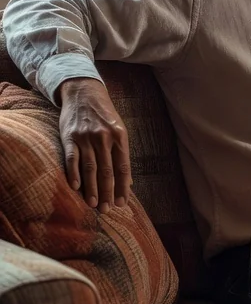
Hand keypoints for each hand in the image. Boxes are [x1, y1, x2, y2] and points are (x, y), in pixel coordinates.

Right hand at [57, 77, 132, 212]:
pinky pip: (72, 158)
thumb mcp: (119, 130)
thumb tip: (128, 182)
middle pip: (107, 170)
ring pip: (90, 167)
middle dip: (108, 192)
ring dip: (92, 188)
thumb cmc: (105, 116)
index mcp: (120, 137)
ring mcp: (86, 137)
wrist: (84, 93)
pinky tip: (76, 187)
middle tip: (107, 210)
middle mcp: (104, 138)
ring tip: (94, 204)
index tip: (122, 203)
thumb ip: (122, 155)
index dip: (122, 187)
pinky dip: (73, 174)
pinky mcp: (69, 137)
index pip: (123, 167)